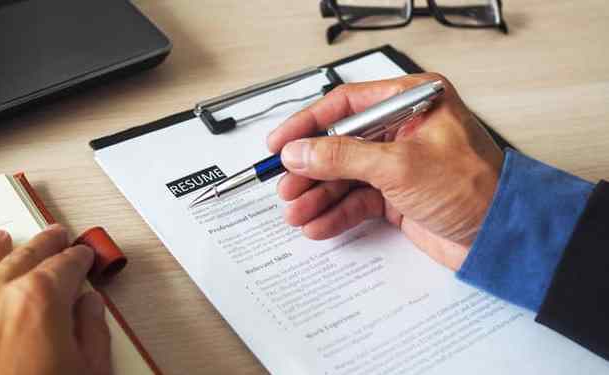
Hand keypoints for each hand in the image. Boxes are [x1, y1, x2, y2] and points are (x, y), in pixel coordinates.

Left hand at [0, 225, 111, 374]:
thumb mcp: (86, 374)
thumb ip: (92, 334)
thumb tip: (90, 309)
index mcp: (40, 299)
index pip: (66, 265)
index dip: (79, 258)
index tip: (83, 256)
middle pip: (26, 255)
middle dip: (46, 244)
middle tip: (56, 237)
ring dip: (0, 249)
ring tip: (6, 239)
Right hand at [268, 73, 503, 270]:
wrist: (503, 237)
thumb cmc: (475, 188)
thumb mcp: (399, 165)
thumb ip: (342, 156)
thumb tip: (299, 151)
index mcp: (411, 101)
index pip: (345, 105)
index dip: (308, 124)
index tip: (280, 143)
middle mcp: (402, 129)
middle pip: (339, 143)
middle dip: (310, 168)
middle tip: (285, 186)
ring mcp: (398, 164)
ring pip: (345, 175)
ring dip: (318, 195)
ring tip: (296, 212)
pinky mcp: (397, 196)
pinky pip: (356, 200)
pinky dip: (336, 213)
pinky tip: (317, 224)